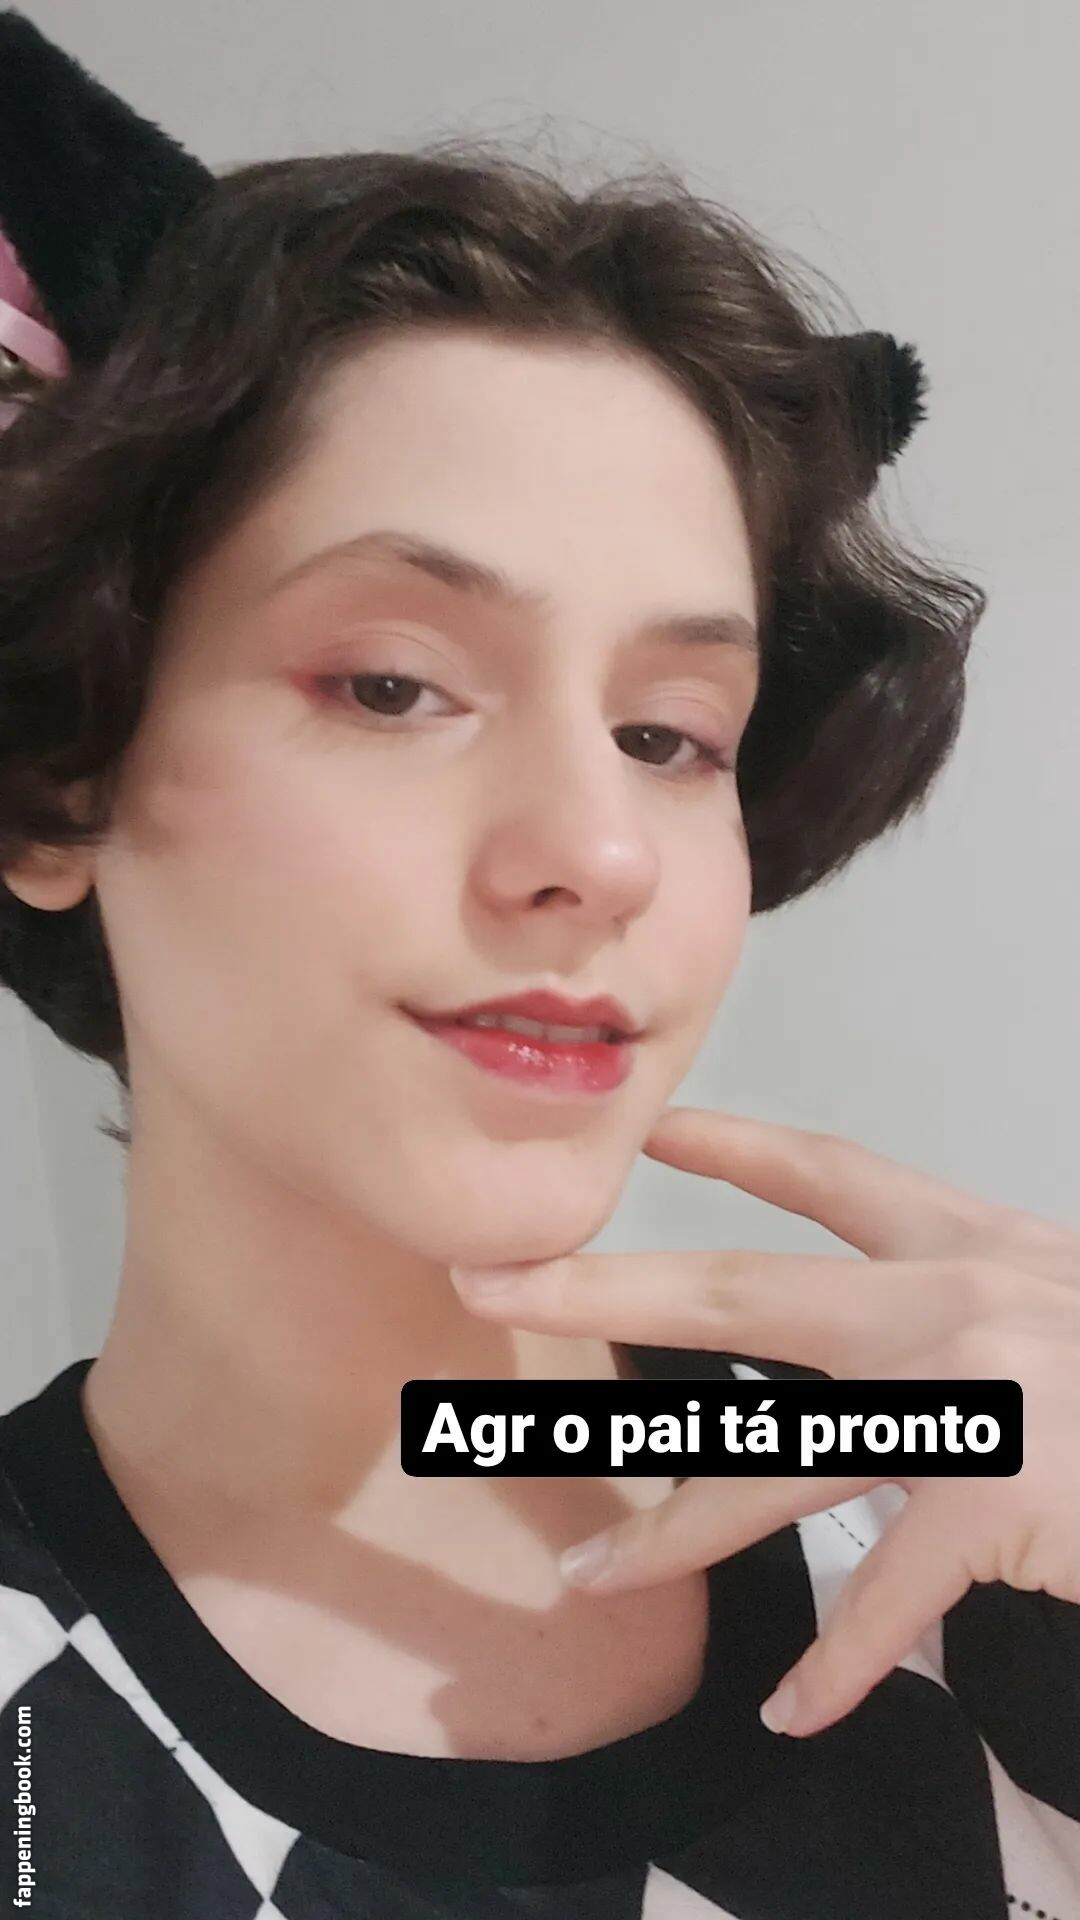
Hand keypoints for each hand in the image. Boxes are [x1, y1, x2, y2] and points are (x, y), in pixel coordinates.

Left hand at [449, 1107, 1079, 1738]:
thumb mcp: (1062, 1299)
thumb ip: (973, 1300)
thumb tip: (877, 1337)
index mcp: (970, 1244)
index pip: (830, 1173)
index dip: (735, 1144)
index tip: (651, 1127)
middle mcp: (953, 1301)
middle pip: (742, 1294)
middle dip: (605, 1290)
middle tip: (488, 1286)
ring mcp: (974, 1398)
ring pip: (779, 1462)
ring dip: (670, 1527)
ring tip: (584, 1577)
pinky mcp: (1004, 1497)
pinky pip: (893, 1591)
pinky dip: (844, 1661)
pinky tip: (792, 1708)